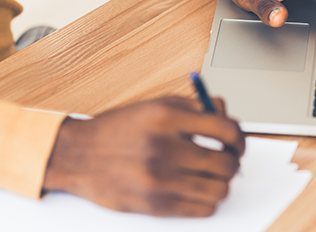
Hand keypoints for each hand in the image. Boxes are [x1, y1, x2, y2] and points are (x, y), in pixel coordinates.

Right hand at [42, 96, 245, 216]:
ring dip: (221, 184)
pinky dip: (206, 201)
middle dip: (232, 162)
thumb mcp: (153, 106)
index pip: (225, 129)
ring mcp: (160, 180)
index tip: (236, 142)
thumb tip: (225, 114)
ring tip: (210, 176)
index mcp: (166, 117)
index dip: (239, 137)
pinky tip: (196, 190)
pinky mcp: (155, 205)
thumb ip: (192, 107)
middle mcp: (164, 148)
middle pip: (226, 163)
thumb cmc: (116, 131)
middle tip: (225, 160)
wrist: (77, 156)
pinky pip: (202, 209)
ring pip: (219, 190)